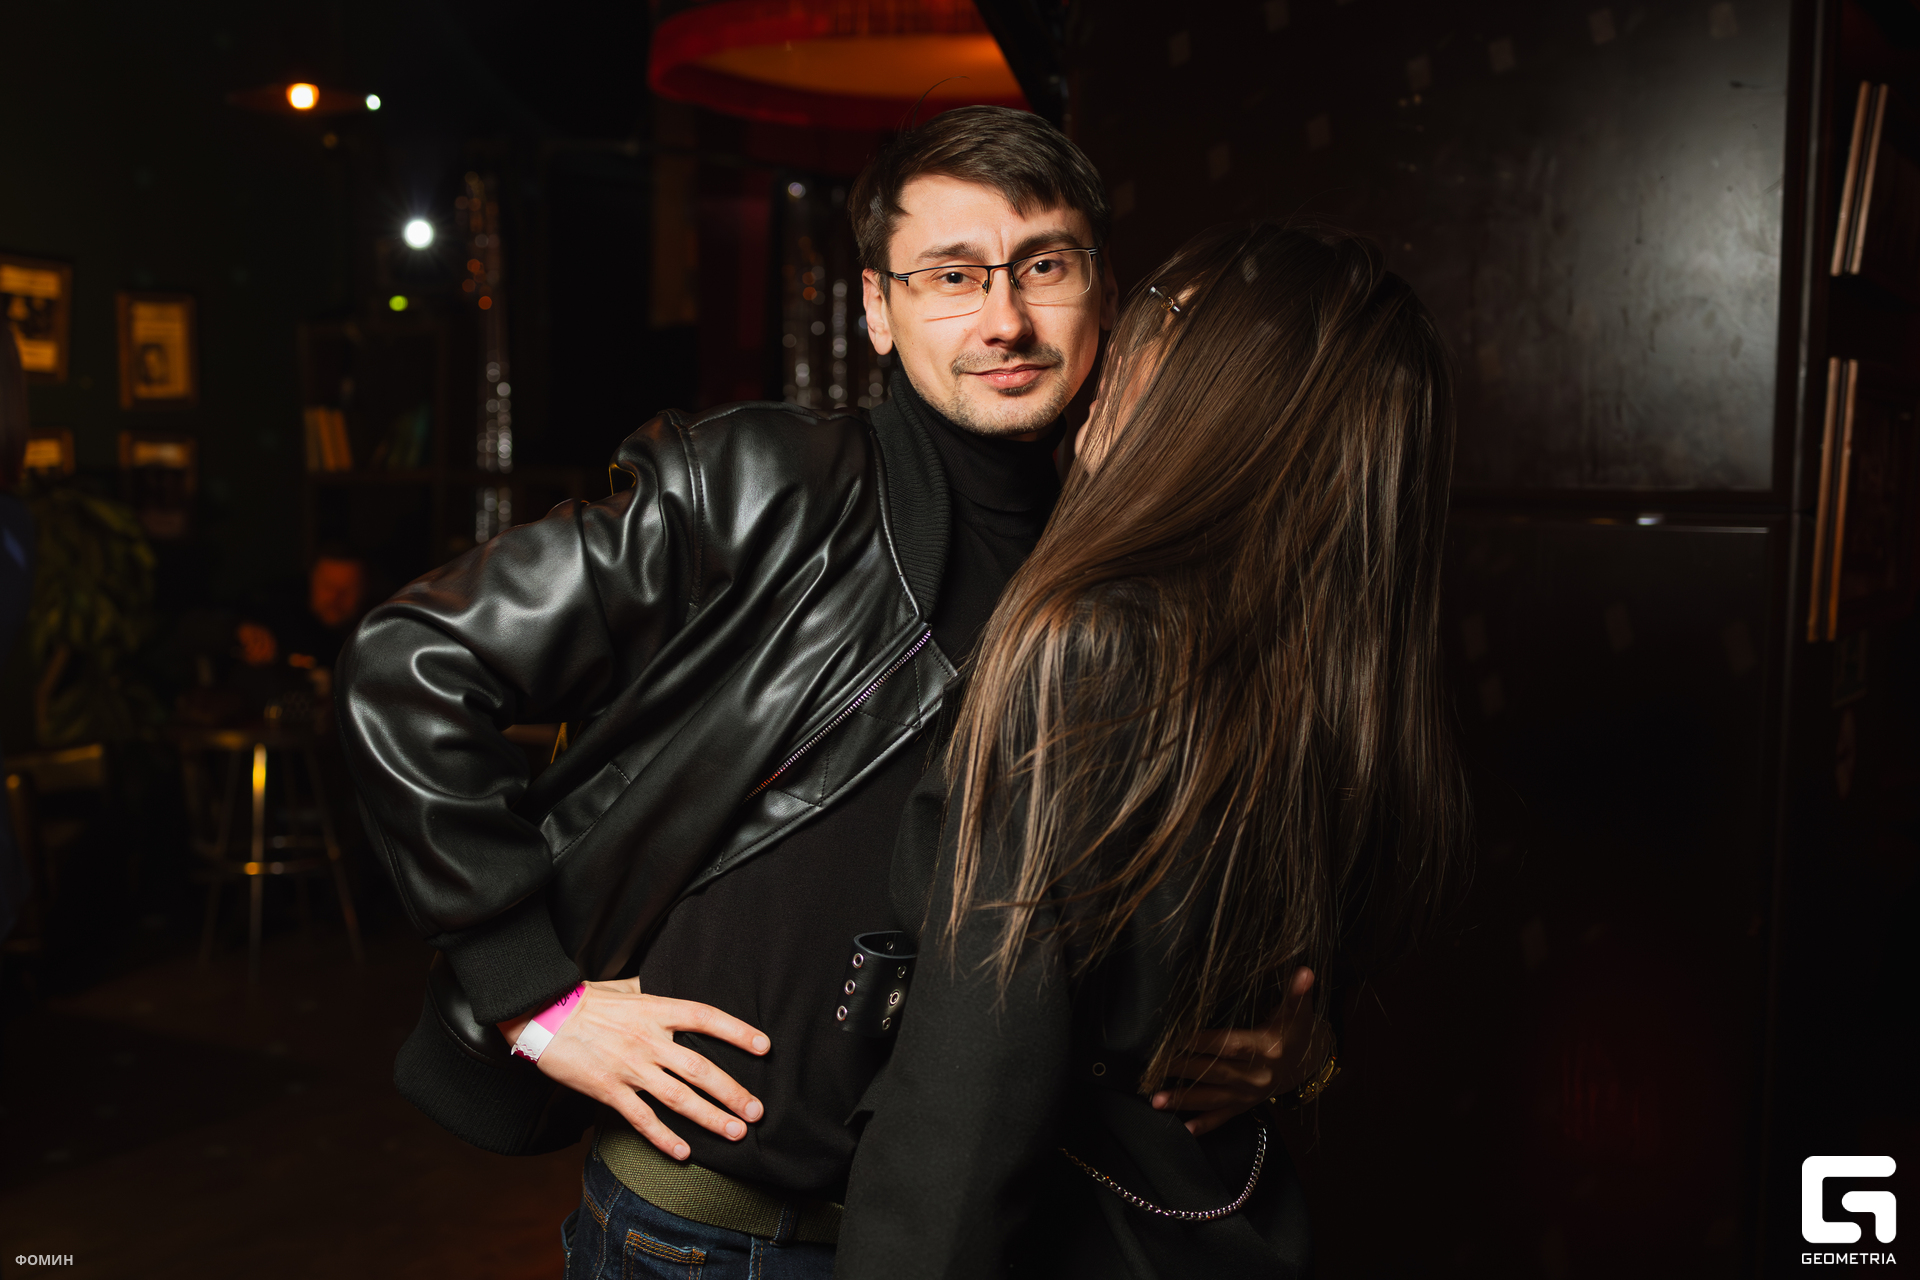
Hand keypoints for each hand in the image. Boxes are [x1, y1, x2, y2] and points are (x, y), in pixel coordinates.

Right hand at [498, 978, 770, 1160]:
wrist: (540, 1016)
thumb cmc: (583, 1000)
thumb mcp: (624, 986)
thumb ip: (653, 992)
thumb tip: (673, 987)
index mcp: (655, 1010)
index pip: (706, 1018)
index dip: (737, 1031)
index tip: (765, 1047)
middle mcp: (648, 1040)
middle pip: (700, 1068)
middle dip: (733, 1092)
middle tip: (757, 1111)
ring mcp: (629, 1068)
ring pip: (678, 1098)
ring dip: (710, 1118)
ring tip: (735, 1133)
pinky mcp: (608, 1090)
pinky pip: (642, 1119)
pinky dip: (664, 1138)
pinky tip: (684, 1153)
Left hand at [1150, 966, 1331, 1135]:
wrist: (1306, 1064)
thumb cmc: (1295, 1031)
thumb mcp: (1298, 1012)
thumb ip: (1297, 994)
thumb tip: (1305, 972)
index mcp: (1266, 1048)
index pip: (1229, 1044)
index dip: (1203, 1041)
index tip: (1175, 1037)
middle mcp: (1257, 1075)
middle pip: (1215, 1072)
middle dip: (1182, 1071)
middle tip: (1152, 1069)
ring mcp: (1250, 1094)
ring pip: (1213, 1099)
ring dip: (1184, 1101)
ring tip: (1156, 1101)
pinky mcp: (1245, 1106)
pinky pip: (1224, 1118)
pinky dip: (1205, 1125)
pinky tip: (1185, 1130)